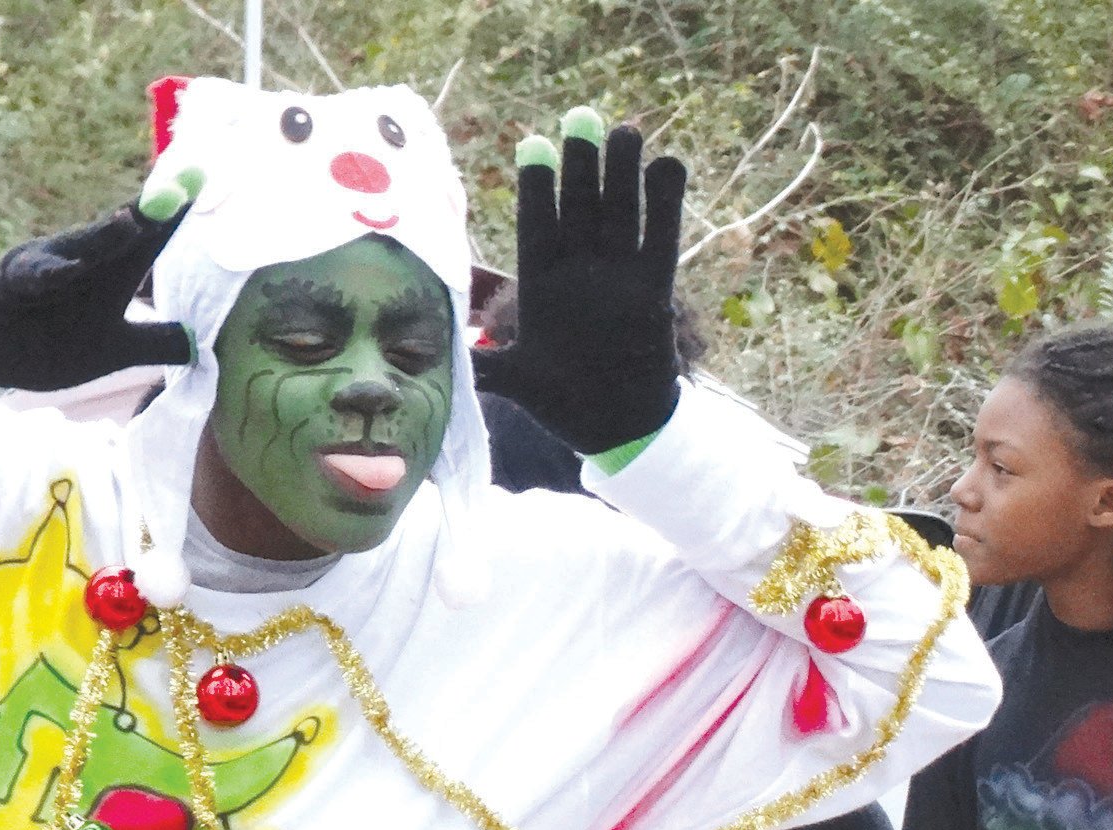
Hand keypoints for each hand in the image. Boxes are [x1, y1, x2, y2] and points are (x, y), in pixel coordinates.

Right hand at [0, 170, 203, 392]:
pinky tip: (71, 269)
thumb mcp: (117, 349)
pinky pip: (37, 278)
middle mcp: (87, 260)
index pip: (149, 240)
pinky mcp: (18, 284)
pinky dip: (52, 273)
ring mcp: (51, 268)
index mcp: (114, 271)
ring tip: (132, 221)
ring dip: (106, 236)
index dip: (173, 216)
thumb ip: (156, 342)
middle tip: (178, 192)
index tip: (202, 182)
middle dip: (147, 212)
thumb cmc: (60, 339)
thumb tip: (196, 348)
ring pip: (82, 250)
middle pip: (120, 234)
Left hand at [473, 111, 685, 455]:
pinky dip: (666, 204)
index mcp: (542, 288)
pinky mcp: (653, 289)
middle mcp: (580, 274)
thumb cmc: (562, 405)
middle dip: (580, 165)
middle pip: (579, 208)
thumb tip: (445, 361)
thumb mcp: (518, 385)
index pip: (537, 228)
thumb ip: (488, 367)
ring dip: (622, 173)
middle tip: (581, 118)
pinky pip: (661, 239)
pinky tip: (667, 163)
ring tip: (624, 131)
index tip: (532, 144)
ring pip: (620, 213)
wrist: (616, 428)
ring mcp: (617, 278)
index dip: (536, 188)